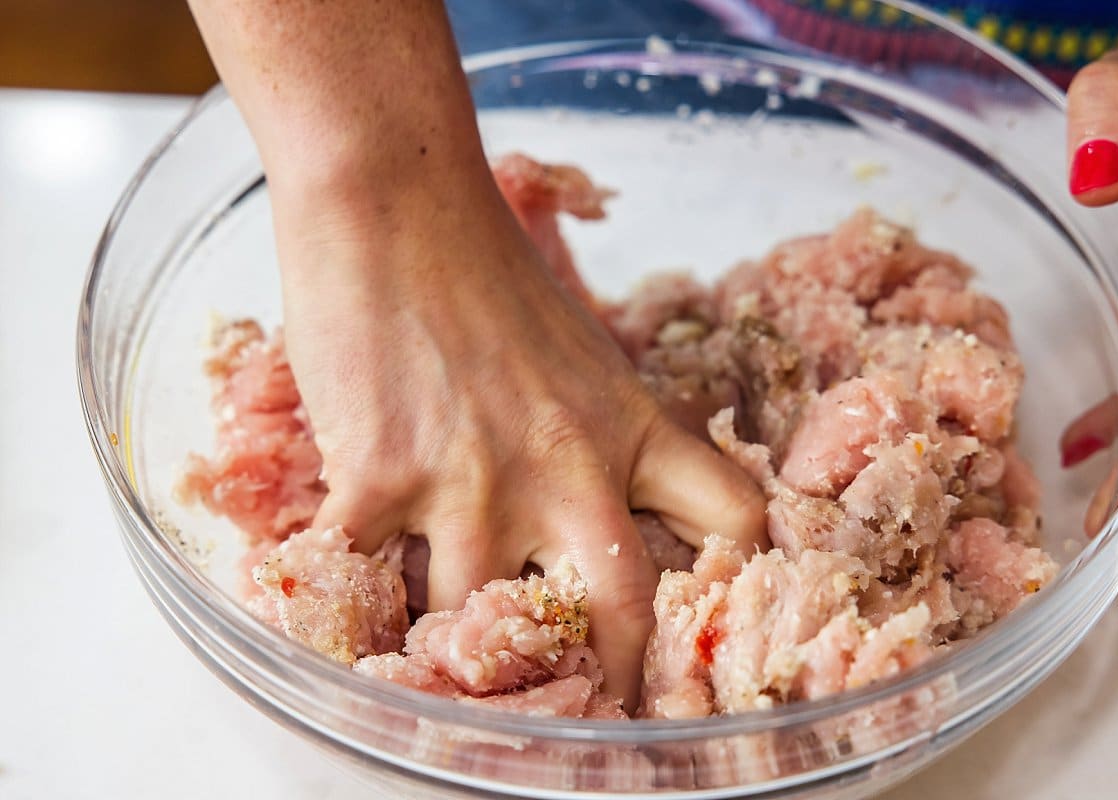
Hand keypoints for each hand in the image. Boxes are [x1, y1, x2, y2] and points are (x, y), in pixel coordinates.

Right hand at [186, 0, 766, 705]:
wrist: (396, 200)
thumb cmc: (487, 265)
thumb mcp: (582, 349)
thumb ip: (603, 430)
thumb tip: (603, 501)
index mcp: (633, 427)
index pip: (734, 519)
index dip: (738, 579)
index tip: (709, 623)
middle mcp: (570, 467)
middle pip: (629, 609)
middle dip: (620, 681)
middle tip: (601, 719)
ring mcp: (477, 480)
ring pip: (488, 621)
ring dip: (467, 657)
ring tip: (447, 676)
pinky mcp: (383, 478)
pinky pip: (361, 586)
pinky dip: (345, 612)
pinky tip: (333, 616)